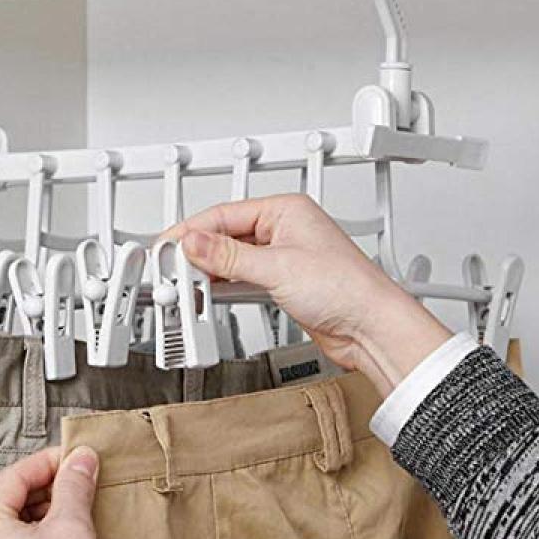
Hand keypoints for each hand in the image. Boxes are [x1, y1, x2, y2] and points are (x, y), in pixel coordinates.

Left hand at [0, 446, 111, 538]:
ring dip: (44, 505)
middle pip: (8, 495)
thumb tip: (80, 459)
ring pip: (10, 520)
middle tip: (79, 475)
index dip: (51, 460)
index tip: (78, 456)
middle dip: (47, 483)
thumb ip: (74, 483)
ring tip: (77, 502)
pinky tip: (66, 531)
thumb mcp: (72, 526)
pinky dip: (38, 530)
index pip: (15, 474)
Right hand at [164, 194, 450, 395]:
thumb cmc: (347, 288)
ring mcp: (283, 257)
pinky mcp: (283, 283)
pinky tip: (209, 291)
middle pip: (226, 235)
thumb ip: (230, 256)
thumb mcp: (277, 267)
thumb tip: (195, 243)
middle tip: (171, 268)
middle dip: (198, 251)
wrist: (371, 328)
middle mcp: (283, 230)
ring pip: (233, 257)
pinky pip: (243, 277)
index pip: (225, 214)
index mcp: (285, 210)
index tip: (168, 246)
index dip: (192, 230)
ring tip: (185, 281)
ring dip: (210, 270)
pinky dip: (225, 284)